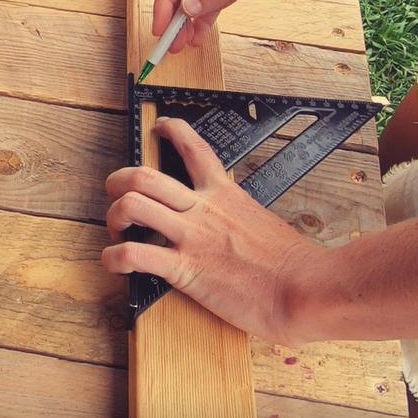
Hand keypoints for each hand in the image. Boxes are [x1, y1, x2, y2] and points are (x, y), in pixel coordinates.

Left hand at [100, 117, 321, 344]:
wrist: (305, 288)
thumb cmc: (294, 265)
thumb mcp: (264, 223)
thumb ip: (240, 217)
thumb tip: (234, 223)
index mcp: (225, 194)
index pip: (194, 147)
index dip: (170, 130)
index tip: (158, 128)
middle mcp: (202, 209)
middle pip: (142, 175)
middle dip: (117, 183)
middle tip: (120, 200)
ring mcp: (191, 236)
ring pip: (131, 204)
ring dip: (113, 217)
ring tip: (118, 233)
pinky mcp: (185, 269)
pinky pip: (133, 255)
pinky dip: (112, 258)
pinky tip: (115, 265)